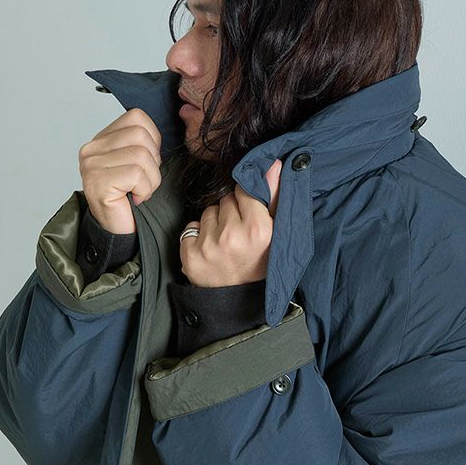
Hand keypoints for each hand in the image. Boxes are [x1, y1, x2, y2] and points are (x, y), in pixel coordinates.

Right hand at [77, 108, 162, 234]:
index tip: (146, 165)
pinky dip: (144, 189)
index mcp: (101, 139)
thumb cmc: (132, 200)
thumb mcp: (137, 164)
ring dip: (151, 179)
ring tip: (140, 192)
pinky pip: (137, 174)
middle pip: (140, 134)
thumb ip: (141, 143)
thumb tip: (157, 134)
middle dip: (154, 162)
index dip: (153, 141)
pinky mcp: (97, 182)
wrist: (118, 233)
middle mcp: (91, 149)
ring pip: (141, 155)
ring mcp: (91, 165)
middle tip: (143, 182)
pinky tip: (135, 199)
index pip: (137, 117)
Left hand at [179, 159, 282, 286]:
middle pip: (224, 200)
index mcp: (258, 229)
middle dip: (230, 212)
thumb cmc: (260, 264)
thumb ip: (274, 196)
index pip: (243, 190)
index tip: (250, 218)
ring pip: (207, 212)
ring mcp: (209, 246)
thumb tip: (273, 163)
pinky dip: (197, 236)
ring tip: (225, 243)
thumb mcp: (276, 233)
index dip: (246, 202)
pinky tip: (210, 250)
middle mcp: (232, 236)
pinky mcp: (190, 255)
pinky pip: (190, 228)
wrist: (239, 301)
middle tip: (239, 235)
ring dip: (214, 223)